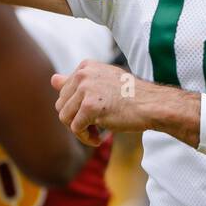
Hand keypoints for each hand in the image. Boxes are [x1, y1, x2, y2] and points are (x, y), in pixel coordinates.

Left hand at [52, 59, 176, 145]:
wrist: (152, 105)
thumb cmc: (130, 96)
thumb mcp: (102, 83)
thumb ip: (76, 82)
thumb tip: (52, 79)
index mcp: (85, 66)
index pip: (64, 93)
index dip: (76, 109)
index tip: (94, 114)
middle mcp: (83, 74)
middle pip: (61, 106)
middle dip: (75, 120)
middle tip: (95, 127)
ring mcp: (86, 89)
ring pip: (65, 118)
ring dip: (80, 130)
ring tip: (96, 133)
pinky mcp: (90, 106)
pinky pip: (75, 129)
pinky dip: (86, 138)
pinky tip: (99, 139)